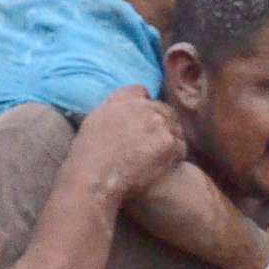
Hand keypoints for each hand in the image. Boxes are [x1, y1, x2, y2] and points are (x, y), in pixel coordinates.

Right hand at [67, 87, 183, 206]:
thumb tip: (120, 110)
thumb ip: (111, 110)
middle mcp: (141, 107)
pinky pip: (180, 147)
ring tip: (158, 158)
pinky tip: (163, 167)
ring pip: (174, 128)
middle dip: (161, 124)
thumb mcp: (93, 122)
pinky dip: (175, 157)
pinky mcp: (168, 143)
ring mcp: (157, 124)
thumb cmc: (87, 157)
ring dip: (169, 141)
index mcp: (121, 99)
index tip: (142, 121)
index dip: (144, 105)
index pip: (141, 91)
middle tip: (154, 145)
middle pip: (163, 110)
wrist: (94, 177)